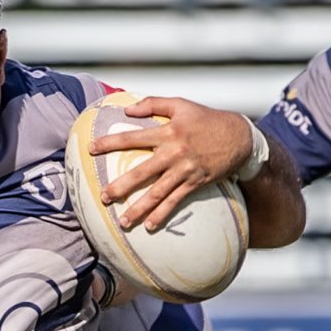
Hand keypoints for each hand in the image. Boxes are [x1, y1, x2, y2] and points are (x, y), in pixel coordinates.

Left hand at [92, 96, 253, 232]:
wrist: (239, 137)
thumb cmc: (207, 119)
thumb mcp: (181, 105)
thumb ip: (153, 104)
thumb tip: (127, 110)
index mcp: (168, 131)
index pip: (133, 137)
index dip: (110, 143)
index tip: (90, 150)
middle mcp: (174, 152)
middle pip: (142, 171)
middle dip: (121, 186)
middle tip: (103, 197)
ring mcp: (185, 170)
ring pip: (158, 192)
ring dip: (139, 208)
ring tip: (123, 222)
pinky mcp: (195, 183)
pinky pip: (176, 201)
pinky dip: (163, 214)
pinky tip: (150, 226)